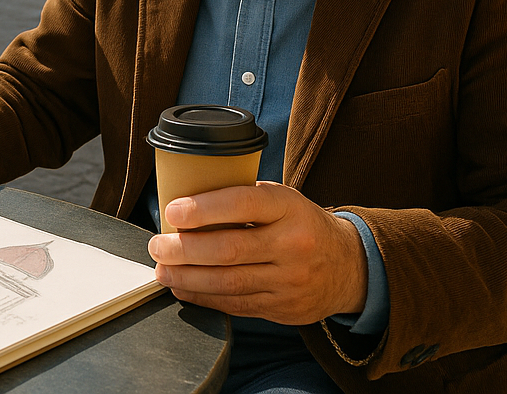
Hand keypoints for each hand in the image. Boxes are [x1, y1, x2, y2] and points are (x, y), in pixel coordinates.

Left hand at [147, 181, 367, 324]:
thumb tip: (190, 199)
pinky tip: (184, 288)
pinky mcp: (283, 309)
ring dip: (188, 277)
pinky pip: (236, 305)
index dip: (203, 209)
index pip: (242, 204)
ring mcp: (288, 281)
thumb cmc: (302, 223)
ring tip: (163, 270)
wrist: (348, 266)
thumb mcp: (283, 199)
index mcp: (289, 208)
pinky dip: (204, 297)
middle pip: (229, 249)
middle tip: (158, 245)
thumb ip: (245, 198)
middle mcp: (291, 245)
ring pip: (229, 283)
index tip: (173, 212)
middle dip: (185, 249)